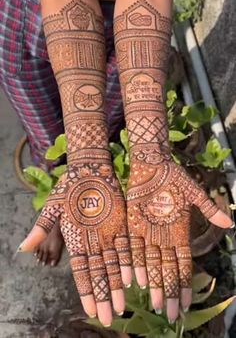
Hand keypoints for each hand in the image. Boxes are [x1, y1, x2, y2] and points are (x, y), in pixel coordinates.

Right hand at [19, 163, 131, 325]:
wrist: (90, 169)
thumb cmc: (69, 188)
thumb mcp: (53, 208)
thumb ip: (42, 228)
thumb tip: (23, 248)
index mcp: (76, 241)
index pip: (81, 272)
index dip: (86, 292)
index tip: (90, 312)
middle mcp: (93, 242)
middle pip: (99, 273)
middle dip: (103, 295)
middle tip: (109, 317)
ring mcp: (108, 234)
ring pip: (113, 264)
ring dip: (117, 284)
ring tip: (121, 305)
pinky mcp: (121, 224)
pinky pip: (126, 245)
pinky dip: (128, 261)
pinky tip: (132, 278)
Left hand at [127, 147, 232, 321]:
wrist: (152, 163)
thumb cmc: (174, 177)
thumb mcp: (194, 194)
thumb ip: (209, 209)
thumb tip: (230, 222)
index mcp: (179, 232)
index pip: (183, 264)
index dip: (184, 283)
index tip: (186, 302)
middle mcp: (163, 236)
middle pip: (167, 269)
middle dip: (169, 291)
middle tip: (170, 313)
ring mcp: (148, 232)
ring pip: (150, 263)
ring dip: (153, 283)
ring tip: (155, 303)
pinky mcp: (133, 224)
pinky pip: (133, 247)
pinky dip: (134, 263)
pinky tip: (136, 280)